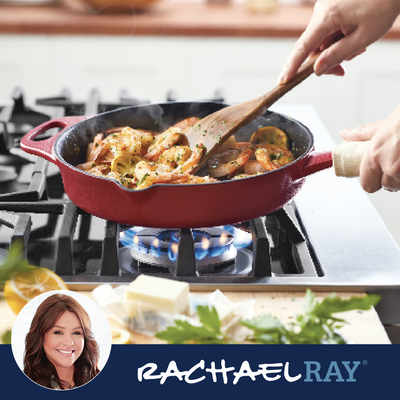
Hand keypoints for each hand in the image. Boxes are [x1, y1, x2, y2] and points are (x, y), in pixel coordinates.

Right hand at [277, 0, 399, 83]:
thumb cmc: (383, 5)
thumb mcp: (362, 37)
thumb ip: (337, 55)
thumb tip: (317, 69)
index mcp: (326, 16)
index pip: (302, 47)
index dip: (292, 67)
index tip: (283, 80)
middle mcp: (321, 10)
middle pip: (312, 47)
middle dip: (325, 61)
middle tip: (341, 71)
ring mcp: (325, 8)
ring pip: (321, 41)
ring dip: (335, 51)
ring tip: (358, 48)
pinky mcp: (331, 9)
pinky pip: (327, 32)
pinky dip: (337, 41)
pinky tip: (353, 39)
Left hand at [340, 105, 399, 192]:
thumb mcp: (384, 124)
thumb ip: (363, 134)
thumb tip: (345, 135)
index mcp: (375, 156)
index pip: (367, 185)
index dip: (372, 180)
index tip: (376, 175)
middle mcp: (390, 168)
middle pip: (387, 186)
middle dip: (391, 177)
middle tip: (397, 161)